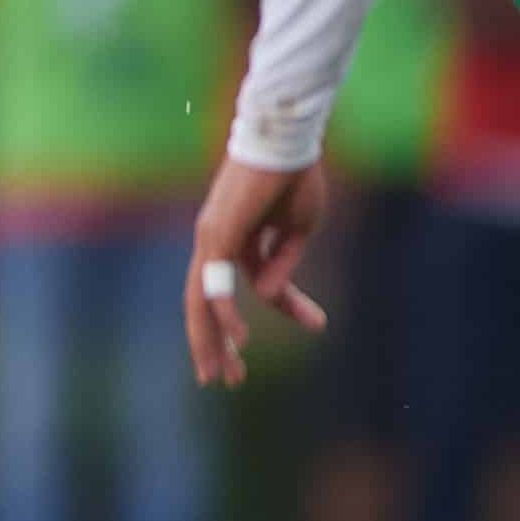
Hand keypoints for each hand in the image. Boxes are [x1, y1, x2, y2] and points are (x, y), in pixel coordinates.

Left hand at [182, 154, 329, 386]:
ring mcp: (212, 239)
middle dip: (216, 343)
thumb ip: (282, 264)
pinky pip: (215, 285)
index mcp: (239, 238)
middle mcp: (216, 241)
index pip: (256, 284)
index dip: (288, 306)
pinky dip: (224, 315)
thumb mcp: (297, 231)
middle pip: (207, 302)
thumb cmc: (294, 178)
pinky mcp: (216, 236)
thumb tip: (264, 297)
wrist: (286, 141)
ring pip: (201, 301)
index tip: (318, 323)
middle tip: (223, 379)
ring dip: (211, 341)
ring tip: (222, 376)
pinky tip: (239, 341)